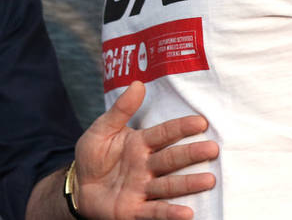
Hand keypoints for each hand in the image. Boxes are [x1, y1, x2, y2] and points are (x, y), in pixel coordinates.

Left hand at [74, 81, 217, 219]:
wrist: (79, 187)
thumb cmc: (94, 155)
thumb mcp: (102, 129)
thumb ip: (121, 109)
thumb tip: (138, 84)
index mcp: (139, 144)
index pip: (164, 133)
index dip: (181, 127)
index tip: (201, 121)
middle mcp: (146, 166)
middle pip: (171, 158)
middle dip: (191, 154)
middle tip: (213, 149)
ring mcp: (142, 188)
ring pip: (169, 185)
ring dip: (188, 183)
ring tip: (209, 180)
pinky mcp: (134, 210)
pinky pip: (155, 211)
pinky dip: (170, 212)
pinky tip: (187, 213)